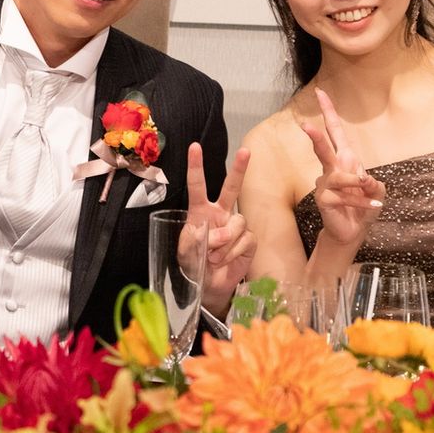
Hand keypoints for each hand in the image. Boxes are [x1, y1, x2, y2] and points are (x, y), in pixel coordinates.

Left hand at [185, 141, 255, 310]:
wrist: (209, 285)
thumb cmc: (193, 264)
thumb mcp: (184, 251)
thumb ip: (193, 240)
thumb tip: (213, 233)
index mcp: (200, 211)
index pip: (197, 185)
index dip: (196, 166)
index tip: (194, 147)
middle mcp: (220, 213)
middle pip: (231, 188)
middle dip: (239, 169)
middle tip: (246, 151)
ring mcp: (236, 226)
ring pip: (237, 222)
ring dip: (224, 242)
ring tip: (213, 256)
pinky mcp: (249, 240)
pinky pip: (245, 240)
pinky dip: (232, 252)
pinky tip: (224, 260)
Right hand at [303, 87, 384, 245]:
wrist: (353, 231)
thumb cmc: (363, 206)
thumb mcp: (376, 191)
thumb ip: (373, 182)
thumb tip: (363, 179)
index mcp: (344, 160)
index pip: (334, 132)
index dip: (328, 112)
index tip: (320, 93)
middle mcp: (331, 169)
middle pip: (322, 149)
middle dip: (315, 137)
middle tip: (305, 125)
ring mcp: (324, 185)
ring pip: (339, 177)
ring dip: (357, 184)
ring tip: (370, 192)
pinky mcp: (323, 200)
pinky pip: (345, 197)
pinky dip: (362, 202)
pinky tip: (372, 206)